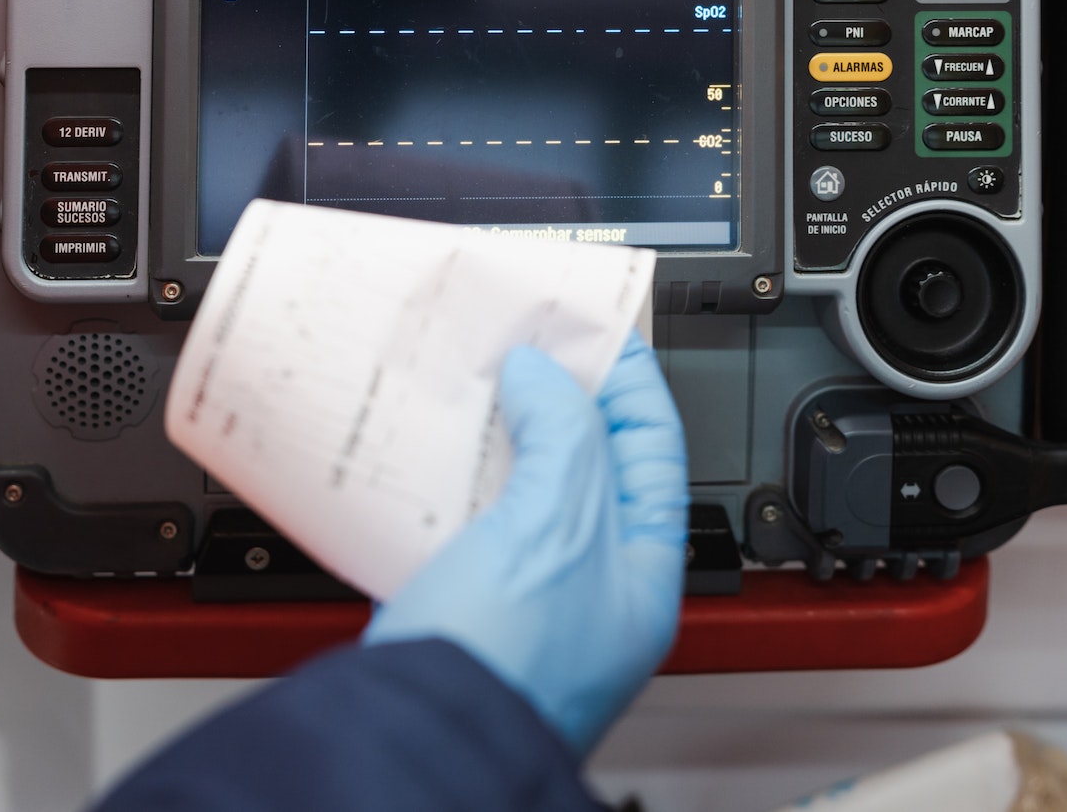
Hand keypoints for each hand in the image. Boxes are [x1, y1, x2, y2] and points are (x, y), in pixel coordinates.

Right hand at [363, 331, 688, 754]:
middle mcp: (586, 592)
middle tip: (522, 345)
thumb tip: (545, 374)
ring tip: (471, 384)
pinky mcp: (455, 605)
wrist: (412, 740)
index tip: (589, 327)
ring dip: (493, 435)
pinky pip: (459, 522)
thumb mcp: (556, 521)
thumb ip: (564, 433)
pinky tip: (424, 450)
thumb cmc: (503, 665)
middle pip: (582, 464)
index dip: (624, 379)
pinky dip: (445, 479)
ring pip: (515, 490)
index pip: (653, 448)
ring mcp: (518, 600)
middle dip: (551, 400)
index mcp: (641, 578)